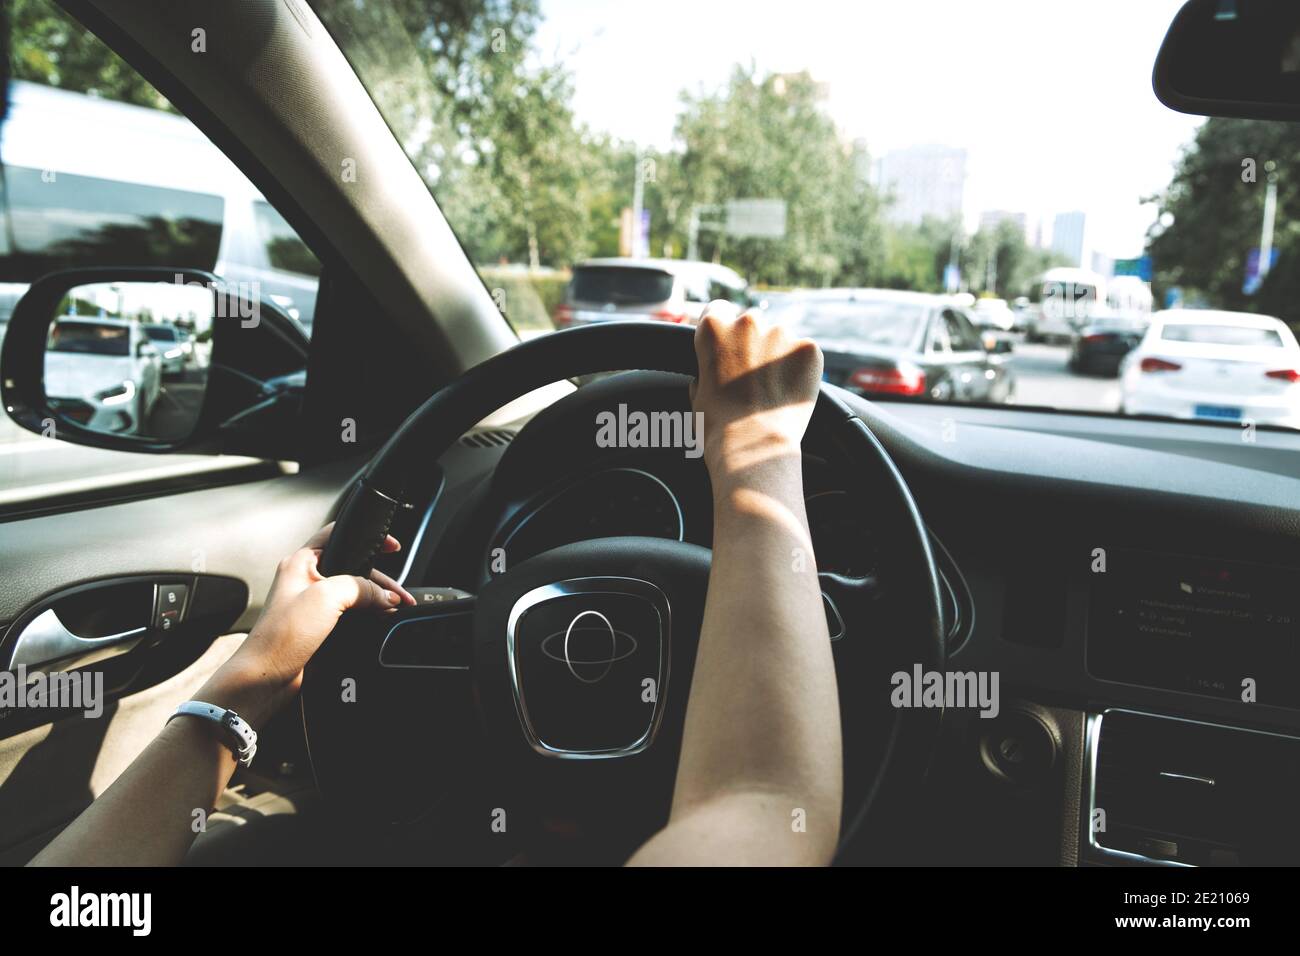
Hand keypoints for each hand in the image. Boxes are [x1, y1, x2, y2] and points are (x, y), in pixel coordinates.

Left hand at [196, 523, 415, 724]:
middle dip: (379, 580)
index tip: (392, 547)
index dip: (367, 538)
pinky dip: (369, 616)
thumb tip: (386, 596)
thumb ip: (361, 588)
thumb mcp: (326, 597)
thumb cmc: (282, 636)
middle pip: (354, 568)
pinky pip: (351, 614)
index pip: (339, 536)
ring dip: (376, 599)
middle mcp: (306, 579)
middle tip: (399, 594)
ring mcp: (313, 604)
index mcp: (301, 562)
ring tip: (397, 609)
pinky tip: (382, 621)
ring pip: (354, 593)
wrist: (266, 678)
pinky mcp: (320, 626)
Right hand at [691, 301, 822, 484]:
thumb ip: (705, 370)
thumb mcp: (696, 393)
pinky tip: (791, 391)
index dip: (724, 329)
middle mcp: (746, 322)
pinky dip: (801, 368)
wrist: (752, 444)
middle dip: (753, 343)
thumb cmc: (717, 425)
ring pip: (781, 337)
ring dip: (778, 356)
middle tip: (753, 376)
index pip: (718, 310)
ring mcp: (781, 332)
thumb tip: (708, 374)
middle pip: (752, 323)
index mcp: (713, 328)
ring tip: (774, 389)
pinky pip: (805, 352)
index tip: (729, 345)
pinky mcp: (808, 348)